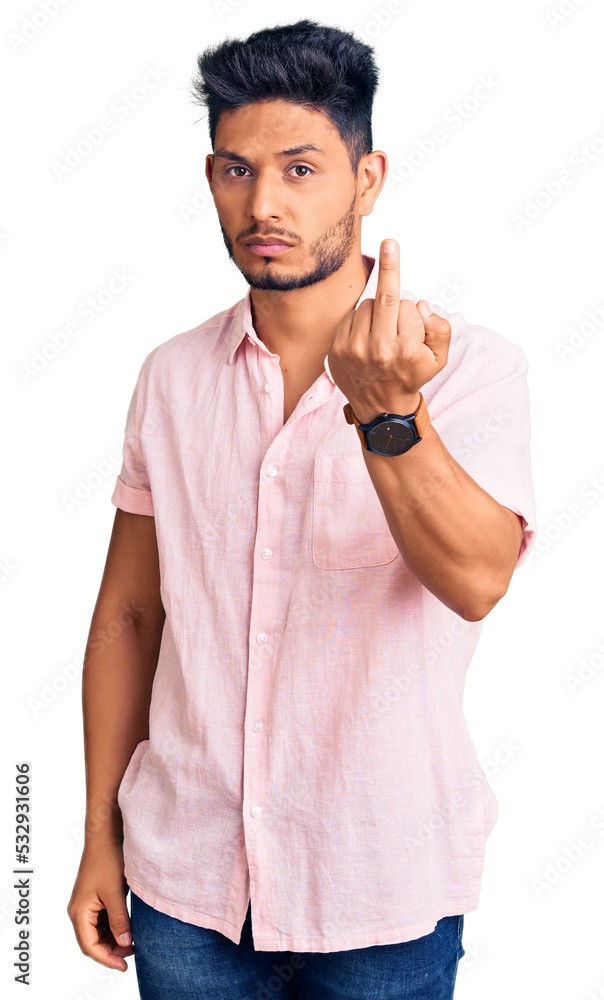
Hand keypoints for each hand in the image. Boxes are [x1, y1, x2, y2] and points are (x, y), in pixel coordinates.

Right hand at [67, 840, 133, 970]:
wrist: (105, 836)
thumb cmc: (106, 860)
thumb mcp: (114, 893)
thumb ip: (119, 920)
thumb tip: (125, 943)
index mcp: (79, 912)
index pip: (90, 946)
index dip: (107, 958)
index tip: (124, 965)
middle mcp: (79, 911)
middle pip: (92, 941)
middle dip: (111, 950)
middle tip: (133, 952)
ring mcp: (86, 905)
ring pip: (98, 932)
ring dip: (113, 939)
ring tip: (133, 941)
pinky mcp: (94, 898)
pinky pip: (101, 920)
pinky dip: (113, 927)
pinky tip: (128, 927)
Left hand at [327, 239, 450, 423]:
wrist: (381, 406)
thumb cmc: (412, 376)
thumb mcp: (438, 358)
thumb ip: (440, 329)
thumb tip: (422, 305)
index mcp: (404, 349)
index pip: (407, 307)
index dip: (413, 311)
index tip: (398, 260)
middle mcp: (377, 349)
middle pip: (384, 298)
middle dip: (389, 268)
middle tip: (390, 242)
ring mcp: (353, 349)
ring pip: (366, 306)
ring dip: (377, 310)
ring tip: (382, 332)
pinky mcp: (336, 349)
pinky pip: (350, 317)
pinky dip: (360, 320)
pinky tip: (366, 337)